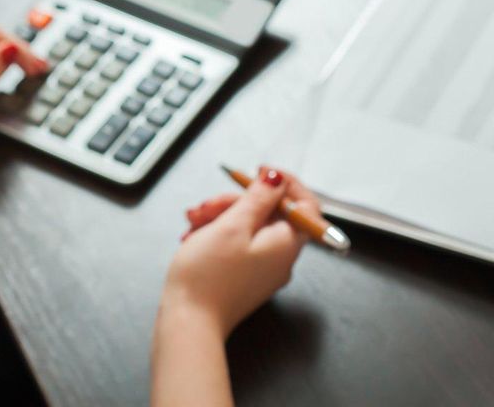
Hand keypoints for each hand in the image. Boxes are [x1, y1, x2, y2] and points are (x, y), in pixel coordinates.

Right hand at [162, 167, 319, 336]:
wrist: (189, 320)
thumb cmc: (210, 273)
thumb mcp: (234, 225)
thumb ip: (259, 198)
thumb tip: (277, 178)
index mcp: (286, 243)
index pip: (305, 205)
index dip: (284, 184)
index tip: (257, 172)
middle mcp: (280, 257)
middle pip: (268, 213)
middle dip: (235, 202)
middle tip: (206, 205)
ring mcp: (261, 269)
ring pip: (247, 227)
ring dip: (219, 217)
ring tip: (191, 222)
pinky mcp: (243, 276)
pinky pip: (236, 244)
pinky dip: (215, 234)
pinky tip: (192, 237)